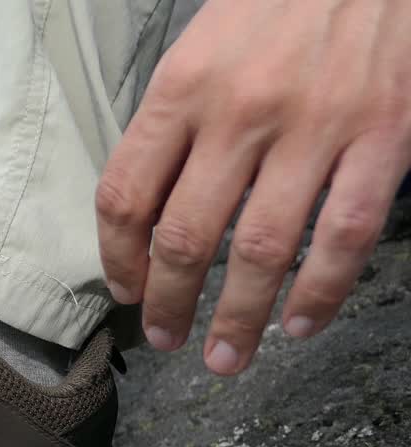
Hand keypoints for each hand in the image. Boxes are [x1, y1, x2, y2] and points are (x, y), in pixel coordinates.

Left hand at [96, 0, 410, 374]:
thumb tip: (145, 208)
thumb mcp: (202, 45)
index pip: (126, 194)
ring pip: (262, 249)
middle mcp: (240, 112)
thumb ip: (174, 121)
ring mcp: (315, 126)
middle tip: (166, 338)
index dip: (116, 257)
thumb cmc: (278, 1)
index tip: (125, 289)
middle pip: (186, 236)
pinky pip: (345, 234)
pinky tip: (300, 323)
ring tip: (225, 357)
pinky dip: (321, 290)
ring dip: (239, 317)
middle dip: (169, 303)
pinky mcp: (384, 135)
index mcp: (183, 86)